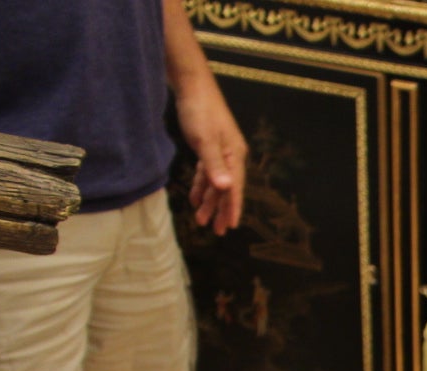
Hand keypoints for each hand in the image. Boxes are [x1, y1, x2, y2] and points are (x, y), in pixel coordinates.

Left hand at [176, 82, 246, 234]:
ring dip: (209, 200)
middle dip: (221, 209)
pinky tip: (195, 197)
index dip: (233, 207)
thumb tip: (226, 188)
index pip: (235, 187)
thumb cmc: (200, 110)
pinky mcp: (208, 146)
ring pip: (216, 182)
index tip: (230, 226)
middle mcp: (230, 156)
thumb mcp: (205, 139)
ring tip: (201, 219)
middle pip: (227, 188)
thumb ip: (214, 165)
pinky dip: (202, 185)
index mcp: (234, 155)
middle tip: (216, 230)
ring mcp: (220, 151)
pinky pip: (207, 172)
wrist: (192, 85)